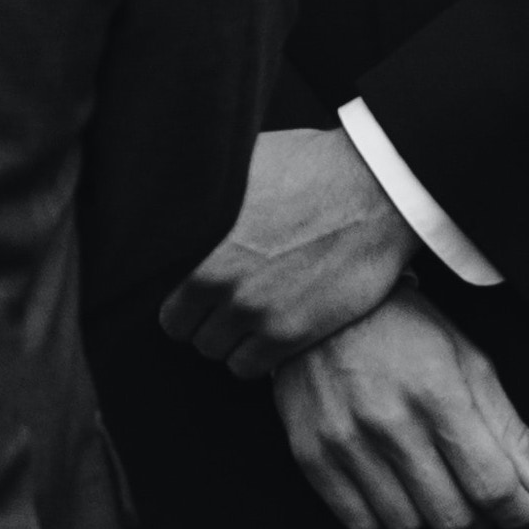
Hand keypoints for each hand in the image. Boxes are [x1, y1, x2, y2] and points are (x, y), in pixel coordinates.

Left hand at [162, 126, 415, 379]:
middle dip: (199, 314)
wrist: (373, 190)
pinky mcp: (285, 332)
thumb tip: (175, 195)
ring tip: (250, 316)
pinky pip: (246, 366)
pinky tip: (269, 333)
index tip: (194, 284)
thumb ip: (202, 190)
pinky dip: (254, 355)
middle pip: (179, 325)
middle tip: (224, 301)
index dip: (176, 287)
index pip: (155, 286)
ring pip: (211, 349)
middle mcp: (211, 275)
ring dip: (226, 336)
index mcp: (194, 233)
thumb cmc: (308, 166)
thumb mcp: (239, 162)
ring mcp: (248, 307)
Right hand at [271, 287, 528, 528]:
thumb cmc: (405, 328)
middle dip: (481, 519)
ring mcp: (344, 441)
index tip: (526, 512)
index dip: (519, 512)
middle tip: (482, 499)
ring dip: (431, 517)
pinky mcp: (310, 455)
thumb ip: (509, 431)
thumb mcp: (469, 362)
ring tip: (436, 487)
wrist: (321, 305)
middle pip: (452, 516)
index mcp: (438, 392)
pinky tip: (396, 488)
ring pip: (407, 526)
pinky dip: (387, 518)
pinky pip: (361, 523)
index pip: (491, 484)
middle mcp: (388, 421)